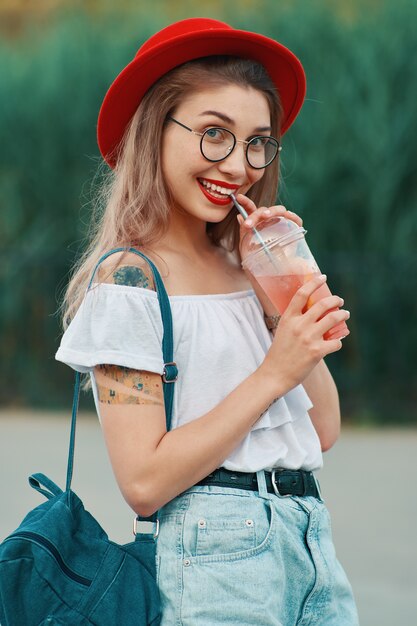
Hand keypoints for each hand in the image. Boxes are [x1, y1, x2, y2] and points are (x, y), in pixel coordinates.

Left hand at [235, 193, 302, 255]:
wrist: (275, 273)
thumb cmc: (259, 259)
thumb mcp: (247, 247)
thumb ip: (244, 232)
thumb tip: (239, 217)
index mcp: (258, 223)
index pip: (252, 209)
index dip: (246, 202)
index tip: (238, 197)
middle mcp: (270, 220)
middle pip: (264, 210)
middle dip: (255, 215)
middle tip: (248, 224)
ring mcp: (283, 224)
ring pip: (279, 210)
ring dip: (272, 211)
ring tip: (265, 216)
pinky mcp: (294, 230)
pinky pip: (296, 219)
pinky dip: (292, 216)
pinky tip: (287, 216)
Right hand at [261, 275, 349, 392]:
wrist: (274, 374)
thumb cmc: (278, 353)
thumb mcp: (282, 331)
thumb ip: (295, 321)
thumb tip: (312, 313)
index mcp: (288, 318)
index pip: (302, 294)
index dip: (314, 283)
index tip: (323, 278)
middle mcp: (299, 325)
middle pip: (323, 304)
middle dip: (335, 300)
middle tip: (339, 301)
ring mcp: (309, 338)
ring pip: (334, 319)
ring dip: (342, 315)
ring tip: (345, 314)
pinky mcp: (317, 352)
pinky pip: (336, 342)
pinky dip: (338, 341)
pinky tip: (336, 342)